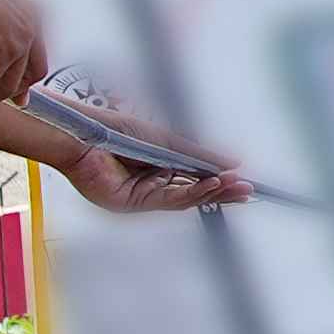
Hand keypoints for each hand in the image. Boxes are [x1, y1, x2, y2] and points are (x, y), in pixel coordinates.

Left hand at [49, 114, 253, 212]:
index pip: (196, 177)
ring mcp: (142, 195)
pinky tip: (211, 185)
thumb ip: (199, 155)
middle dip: (223, 191)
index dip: (221, 180)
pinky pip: (169, 200)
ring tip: (238, 187)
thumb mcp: (168, 140)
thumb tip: (233, 163)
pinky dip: (193, 192)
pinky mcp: (132, 203)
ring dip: (213, 193)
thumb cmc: (118, 130)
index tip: (245, 180)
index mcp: (161, 166)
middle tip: (249, 190)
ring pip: (185, 198)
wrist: (84, 134)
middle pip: (194, 191)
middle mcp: (153, 183)